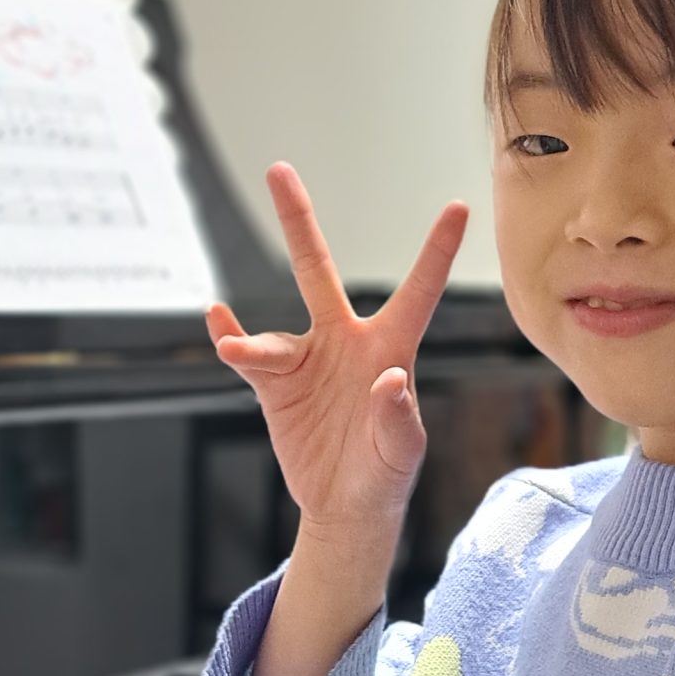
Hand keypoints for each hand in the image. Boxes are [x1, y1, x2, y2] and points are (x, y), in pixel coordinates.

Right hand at [205, 162, 467, 540]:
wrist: (345, 506)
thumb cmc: (386, 474)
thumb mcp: (401, 452)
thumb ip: (398, 416)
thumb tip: (389, 379)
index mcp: (389, 349)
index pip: (417, 292)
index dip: (435, 251)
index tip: (457, 207)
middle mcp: (345, 341)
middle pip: (315, 270)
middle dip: (297, 220)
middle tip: (278, 170)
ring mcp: (306, 359)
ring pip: (272, 332)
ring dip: (251, 343)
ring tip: (236, 349)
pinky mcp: (274, 383)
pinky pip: (246, 353)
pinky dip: (228, 338)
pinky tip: (217, 322)